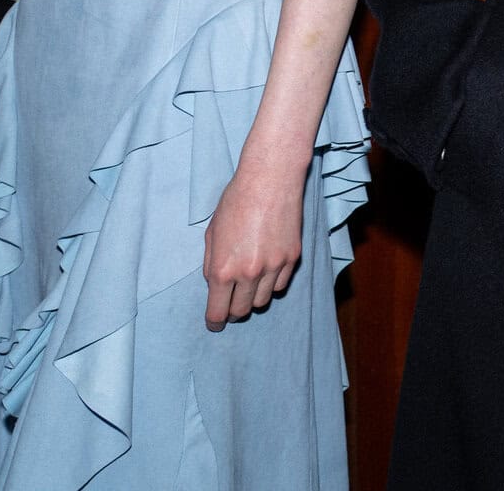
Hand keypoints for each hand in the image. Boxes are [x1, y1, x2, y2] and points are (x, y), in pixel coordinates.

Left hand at [203, 156, 306, 330]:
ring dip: (253, 297)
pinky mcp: (292, 258)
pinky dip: (272, 284)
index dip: (215, 322)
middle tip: (230, 303)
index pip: (218, 311)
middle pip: (241, 311)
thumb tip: (215, 283)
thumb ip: (211, 263)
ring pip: (262, 300)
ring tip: (249, 284)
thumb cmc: (236, 201)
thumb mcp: (212, 233)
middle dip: (233, 311)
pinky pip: (280, 284)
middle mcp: (248, 273)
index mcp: (222, 268)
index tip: (215, 324)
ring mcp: (273, 267)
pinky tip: (266, 270)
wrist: (270, 180)